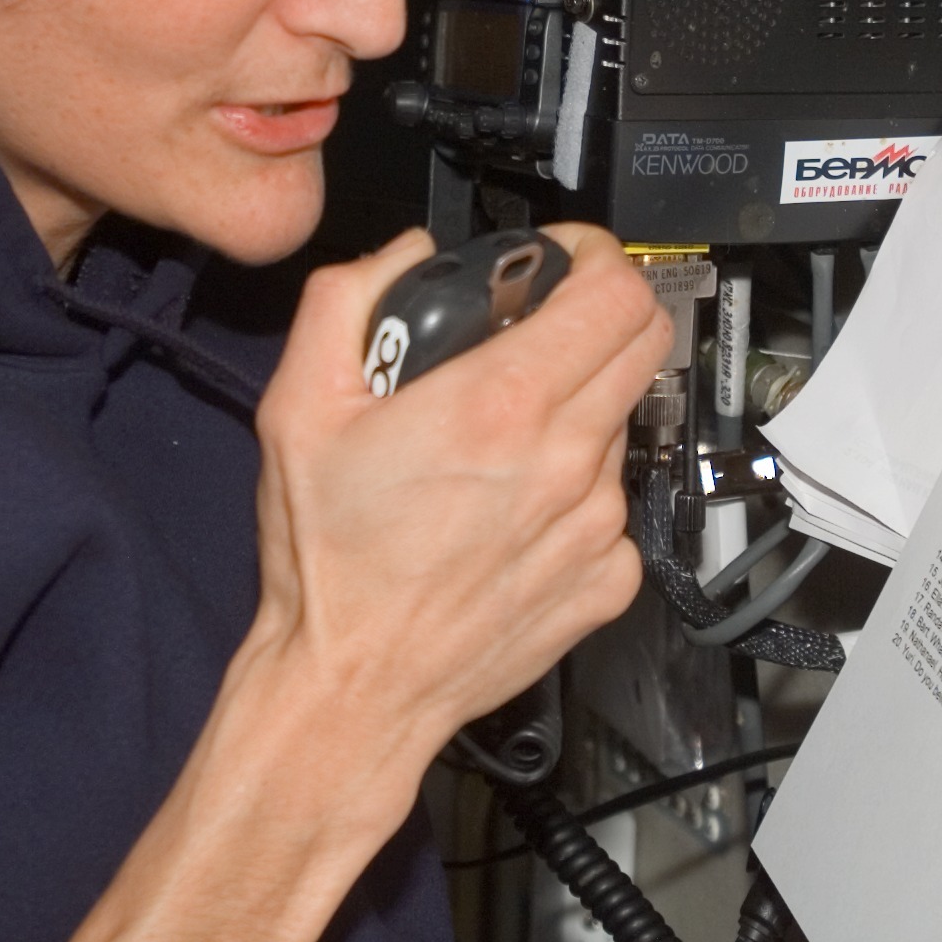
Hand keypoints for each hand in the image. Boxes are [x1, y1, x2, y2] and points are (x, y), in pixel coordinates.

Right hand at [244, 223, 670, 761]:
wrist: (352, 689)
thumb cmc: (327, 559)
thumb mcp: (296, 405)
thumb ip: (347, 300)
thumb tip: (407, 253)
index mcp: (500, 403)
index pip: (616, 292)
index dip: (597, 256)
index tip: (563, 260)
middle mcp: (567, 458)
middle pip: (644, 342)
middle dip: (601, 313)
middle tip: (542, 325)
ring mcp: (598, 525)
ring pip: (624, 422)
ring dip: (581, 405)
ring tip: (503, 436)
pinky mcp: (607, 580)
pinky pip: (616, 505)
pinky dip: (578, 489)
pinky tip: (514, 509)